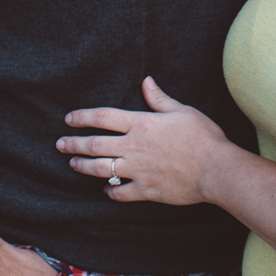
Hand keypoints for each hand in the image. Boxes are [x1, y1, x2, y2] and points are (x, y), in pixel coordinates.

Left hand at [57, 77, 231, 206]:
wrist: (215, 170)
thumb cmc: (203, 137)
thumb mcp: (182, 110)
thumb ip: (159, 99)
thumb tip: (146, 81)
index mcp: (141, 124)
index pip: (103, 117)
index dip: (83, 117)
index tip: (69, 119)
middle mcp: (134, 147)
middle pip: (95, 145)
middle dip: (74, 144)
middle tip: (60, 144)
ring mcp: (138, 170)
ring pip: (102, 169)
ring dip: (84, 167)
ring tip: (73, 164)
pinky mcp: (146, 190)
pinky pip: (121, 193)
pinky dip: (111, 192)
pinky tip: (106, 190)